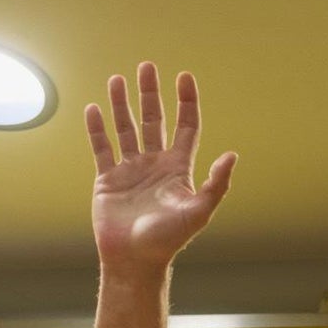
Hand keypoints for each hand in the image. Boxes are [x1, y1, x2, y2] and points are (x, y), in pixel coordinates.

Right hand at [85, 62, 236, 273]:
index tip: (184, 76)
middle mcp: (155, 165)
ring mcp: (131, 170)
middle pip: (155, 120)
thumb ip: (216, 184)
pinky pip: (102, 148)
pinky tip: (94, 108)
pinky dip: (97, 128)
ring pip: (126, 128)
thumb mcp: (199, 211)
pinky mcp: (107, 180)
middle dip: (151, 93)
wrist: (135, 260)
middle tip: (147, 67)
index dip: (186, 102)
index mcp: (178, 168)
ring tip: (118, 79)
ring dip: (122, 104)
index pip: (186, 126)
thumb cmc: (169, 239)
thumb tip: (232, 155)